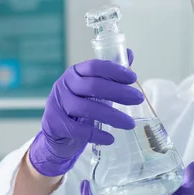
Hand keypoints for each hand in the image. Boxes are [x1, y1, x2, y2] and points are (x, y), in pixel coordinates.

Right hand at [29, 51, 143, 176]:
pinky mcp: (55, 125)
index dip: (115, 71)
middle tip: (139, 99)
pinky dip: (97, 135)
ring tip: (130, 124)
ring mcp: (57, 105)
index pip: (95, 67)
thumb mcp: (91, 91)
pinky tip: (110, 139)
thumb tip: (129, 54)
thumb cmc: (77, 109)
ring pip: (87, 109)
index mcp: (74, 73)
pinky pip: (79, 130)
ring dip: (112, 116)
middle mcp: (63, 86)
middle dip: (119, 92)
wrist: (55, 135)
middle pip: (93, 86)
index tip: (133, 78)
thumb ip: (108, 75)